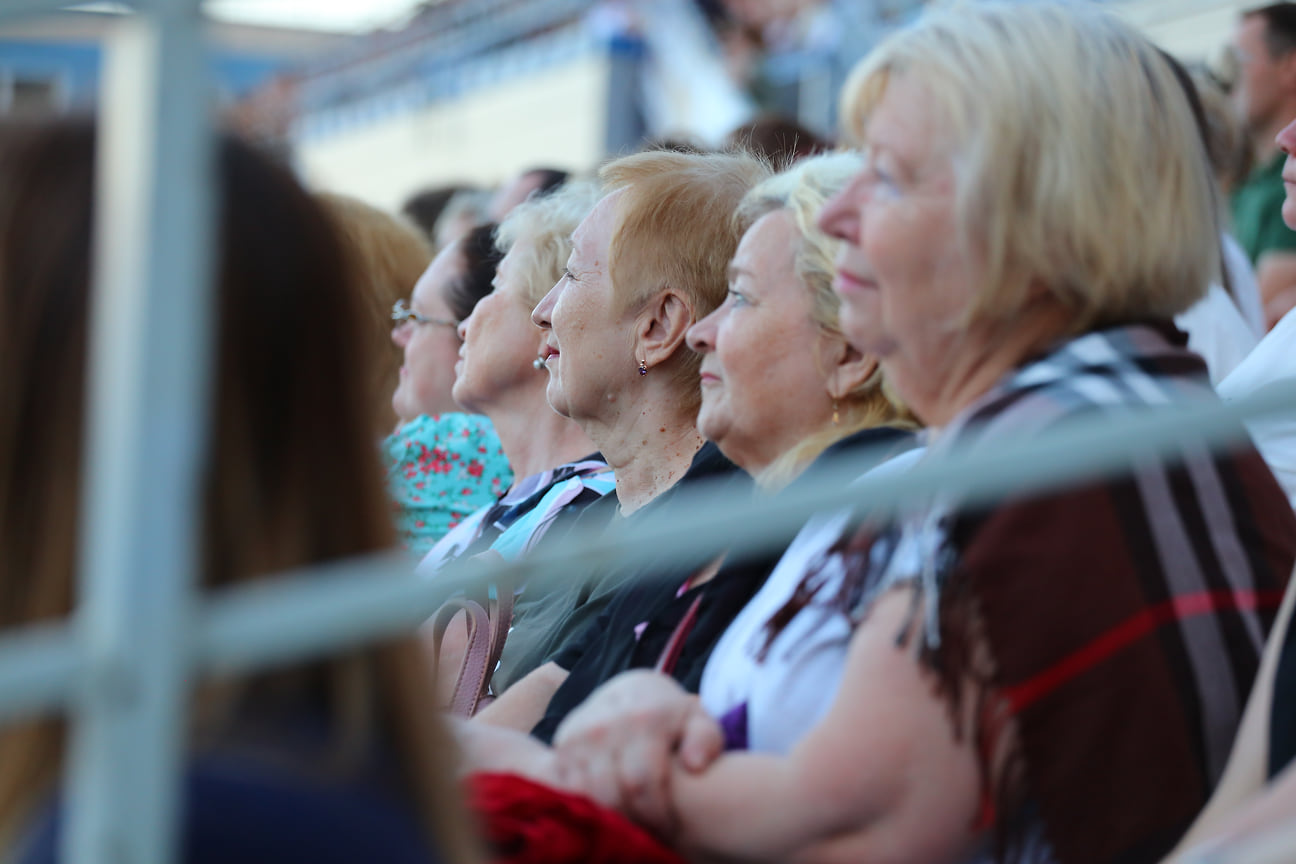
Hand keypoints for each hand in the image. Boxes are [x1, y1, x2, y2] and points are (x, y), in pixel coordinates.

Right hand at [552, 670, 723, 836]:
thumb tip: (694, 764)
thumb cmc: (672, 716)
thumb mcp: (698, 721)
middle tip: (650, 833)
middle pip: (612, 794)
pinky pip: (566, 788)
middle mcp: (605, 725)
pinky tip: (607, 809)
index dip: (656, 814)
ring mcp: (578, 735)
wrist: (633, 692)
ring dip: (609, 815)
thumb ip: (706, 739)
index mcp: (643, 719)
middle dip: (633, 821)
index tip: (670, 828)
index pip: (642, 783)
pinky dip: (585, 805)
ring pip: (586, 795)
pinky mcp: (561, 746)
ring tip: (631, 822)